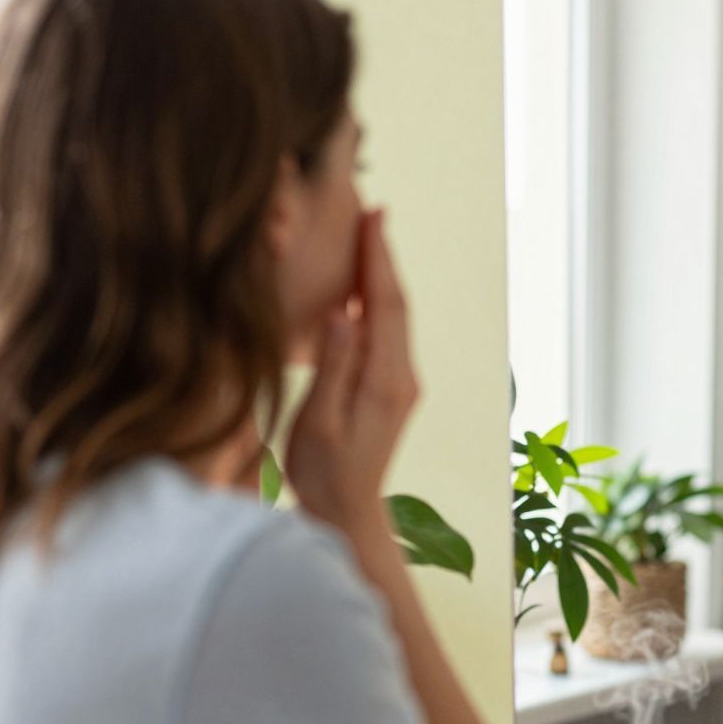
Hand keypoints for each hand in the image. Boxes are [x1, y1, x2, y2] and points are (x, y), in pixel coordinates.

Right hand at [285, 208, 419, 534]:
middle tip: (371, 210)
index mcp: (385, 381)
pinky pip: (385, 333)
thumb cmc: (325, 474)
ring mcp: (399, 383)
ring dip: (380, 275)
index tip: (371, 217)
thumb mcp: (320, 420)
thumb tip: (344, 315)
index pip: (384, 306)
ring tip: (366, 235)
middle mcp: (401, 377)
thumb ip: (334, 366)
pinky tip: (358, 287)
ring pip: (392, 317)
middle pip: (394, 304)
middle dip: (382, 255)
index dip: (377, 259)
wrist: (347, 513)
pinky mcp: (389, 389)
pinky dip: (374, 301)